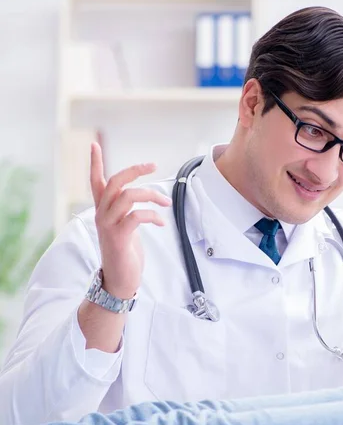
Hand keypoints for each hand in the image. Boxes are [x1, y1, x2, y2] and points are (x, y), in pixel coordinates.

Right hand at [90, 142, 171, 298]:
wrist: (120, 280)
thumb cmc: (125, 252)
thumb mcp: (125, 226)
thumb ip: (127, 210)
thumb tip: (139, 194)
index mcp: (103, 210)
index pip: (95, 181)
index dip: (95, 163)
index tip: (94, 144)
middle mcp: (101, 215)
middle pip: (114, 183)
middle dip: (134, 171)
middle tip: (153, 165)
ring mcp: (108, 226)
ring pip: (127, 197)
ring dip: (151, 195)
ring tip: (165, 203)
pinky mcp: (119, 237)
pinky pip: (136, 216)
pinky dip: (152, 216)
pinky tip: (161, 222)